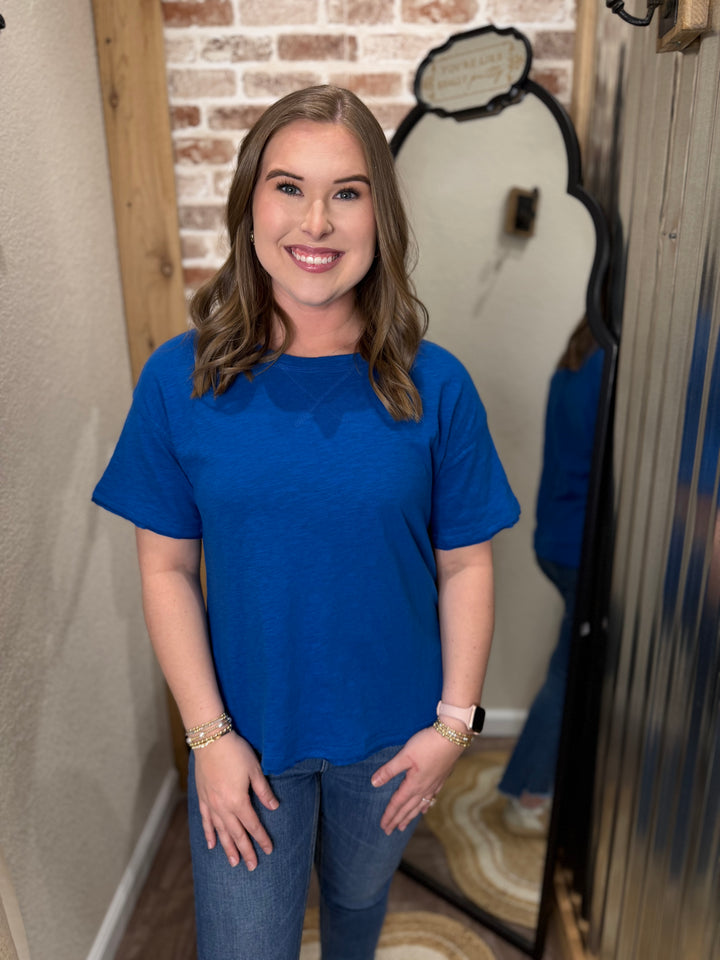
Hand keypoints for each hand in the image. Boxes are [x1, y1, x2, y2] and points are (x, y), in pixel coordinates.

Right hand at [193, 731, 278, 869]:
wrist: (210, 740)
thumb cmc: (235, 752)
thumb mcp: (255, 770)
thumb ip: (263, 791)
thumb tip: (274, 808)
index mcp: (238, 801)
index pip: (253, 825)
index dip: (261, 838)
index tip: (269, 850)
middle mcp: (223, 807)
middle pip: (236, 834)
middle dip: (245, 850)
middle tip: (252, 866)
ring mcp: (210, 804)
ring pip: (220, 832)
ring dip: (227, 848)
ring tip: (234, 863)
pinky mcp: (202, 798)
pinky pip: (205, 821)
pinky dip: (209, 834)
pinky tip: (211, 844)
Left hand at [371, 726, 465, 833]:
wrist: (452, 737)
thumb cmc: (427, 744)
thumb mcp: (405, 755)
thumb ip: (389, 770)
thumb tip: (374, 783)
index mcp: (414, 784)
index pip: (398, 803)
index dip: (389, 815)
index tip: (383, 826)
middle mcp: (424, 788)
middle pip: (408, 808)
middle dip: (397, 820)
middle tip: (388, 831)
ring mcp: (434, 784)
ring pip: (419, 805)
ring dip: (410, 816)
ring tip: (403, 826)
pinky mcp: (441, 778)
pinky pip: (431, 798)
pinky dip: (425, 806)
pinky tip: (425, 808)